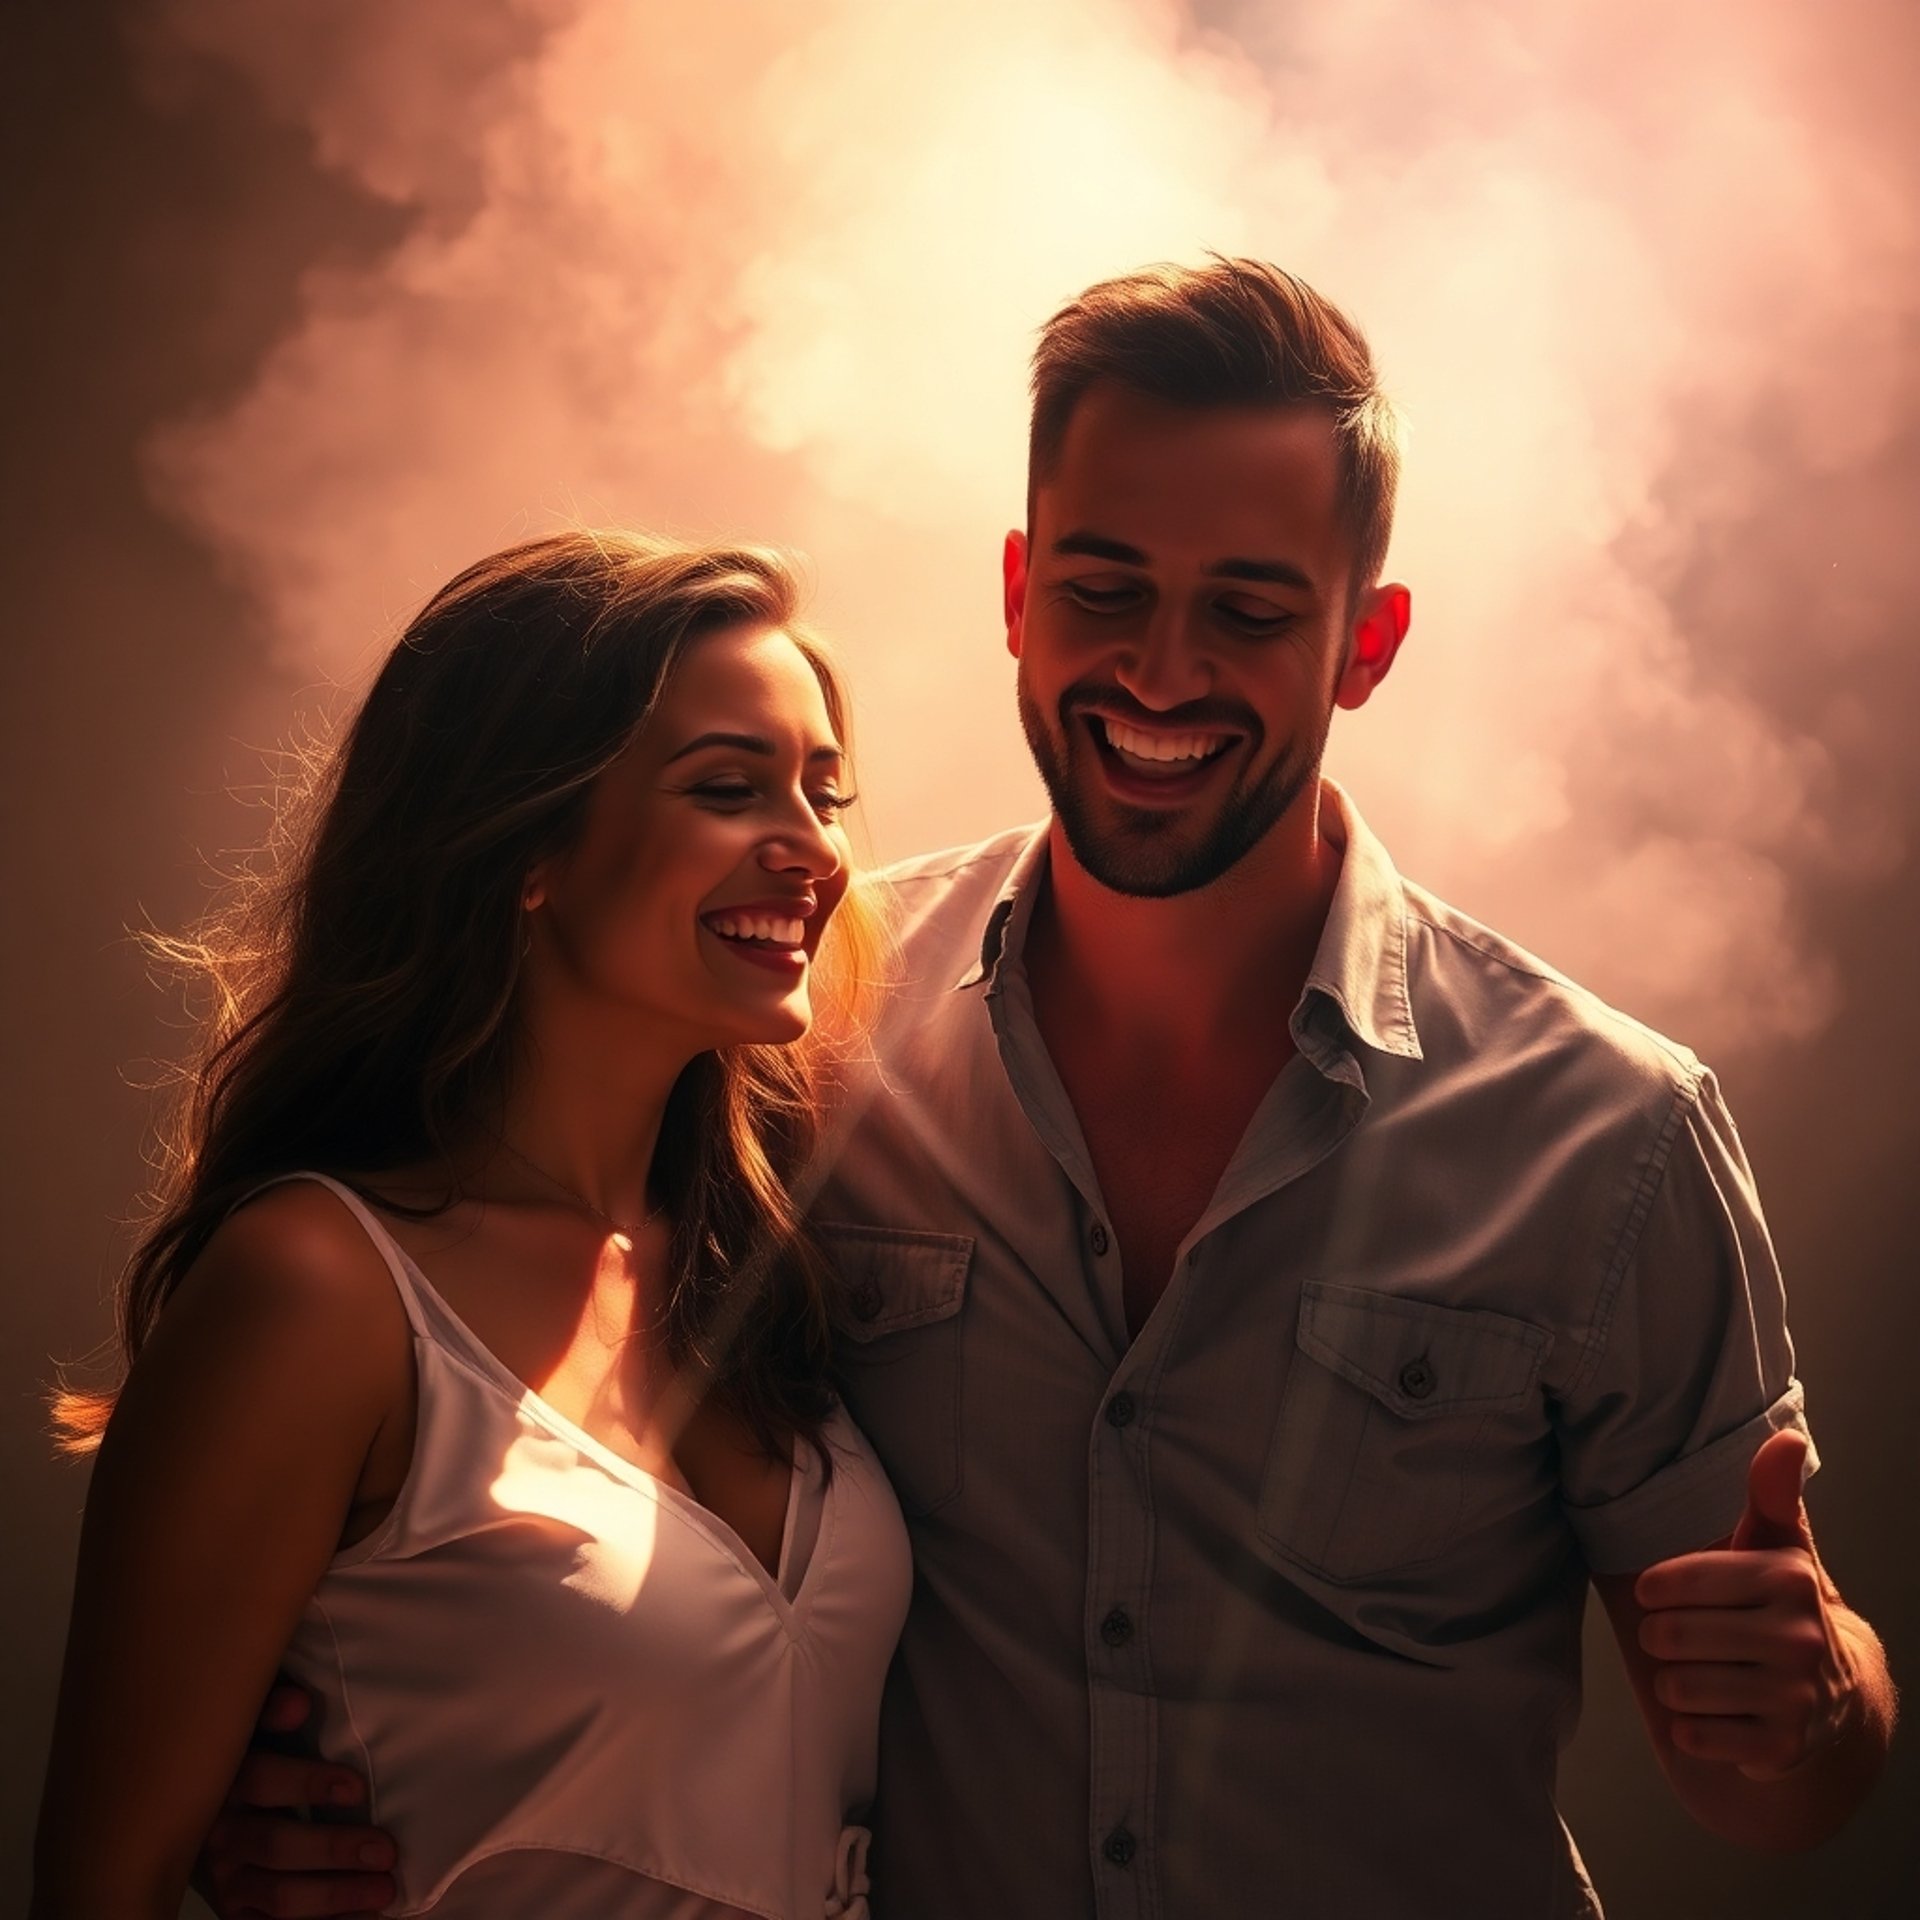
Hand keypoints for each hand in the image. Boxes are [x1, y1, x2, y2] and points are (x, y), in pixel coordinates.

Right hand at [199, 1683, 395, 1917]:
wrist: (200, 1809)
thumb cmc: (248, 1754)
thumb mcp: (253, 1726)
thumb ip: (271, 1710)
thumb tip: (300, 1704)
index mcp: (225, 1781)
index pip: (260, 1782)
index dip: (306, 1784)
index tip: (357, 1788)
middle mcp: (220, 1835)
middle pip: (274, 1846)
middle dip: (333, 1850)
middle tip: (385, 1852)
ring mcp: (226, 1880)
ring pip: (277, 1896)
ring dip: (334, 1897)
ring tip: (384, 1891)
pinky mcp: (235, 1910)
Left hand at [1633, 1430, 1857, 1779]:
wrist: (1833, 1697)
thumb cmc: (1778, 1606)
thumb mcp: (1776, 1546)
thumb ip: (1770, 1495)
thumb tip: (1787, 1436)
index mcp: (1789, 1578)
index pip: (1678, 1581)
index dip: (1653, 1589)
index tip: (1654, 1592)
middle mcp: (1799, 1637)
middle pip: (1671, 1638)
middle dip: (1661, 1640)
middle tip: (1677, 1639)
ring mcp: (1795, 1697)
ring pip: (1679, 1688)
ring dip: (1673, 1685)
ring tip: (1698, 1674)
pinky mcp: (1783, 1748)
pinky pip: (1696, 1735)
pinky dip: (1692, 1728)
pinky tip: (1716, 1713)